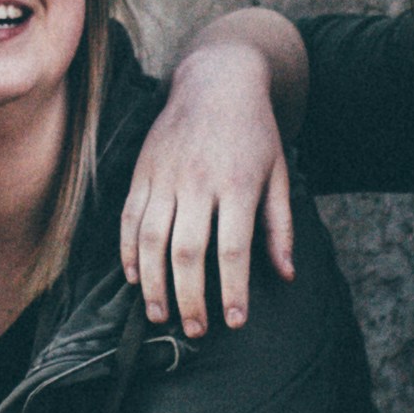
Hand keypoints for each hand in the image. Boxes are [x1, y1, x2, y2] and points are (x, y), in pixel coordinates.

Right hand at [117, 45, 296, 334]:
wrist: (217, 80)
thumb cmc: (255, 133)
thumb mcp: (279, 174)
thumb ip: (280, 226)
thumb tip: (285, 275)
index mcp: (238, 184)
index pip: (232, 249)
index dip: (233, 290)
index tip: (235, 323)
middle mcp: (198, 181)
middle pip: (188, 252)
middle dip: (190, 299)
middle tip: (195, 332)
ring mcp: (165, 176)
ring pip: (151, 240)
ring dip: (153, 285)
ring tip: (159, 316)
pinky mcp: (142, 171)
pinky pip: (130, 219)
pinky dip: (128, 252)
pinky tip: (135, 279)